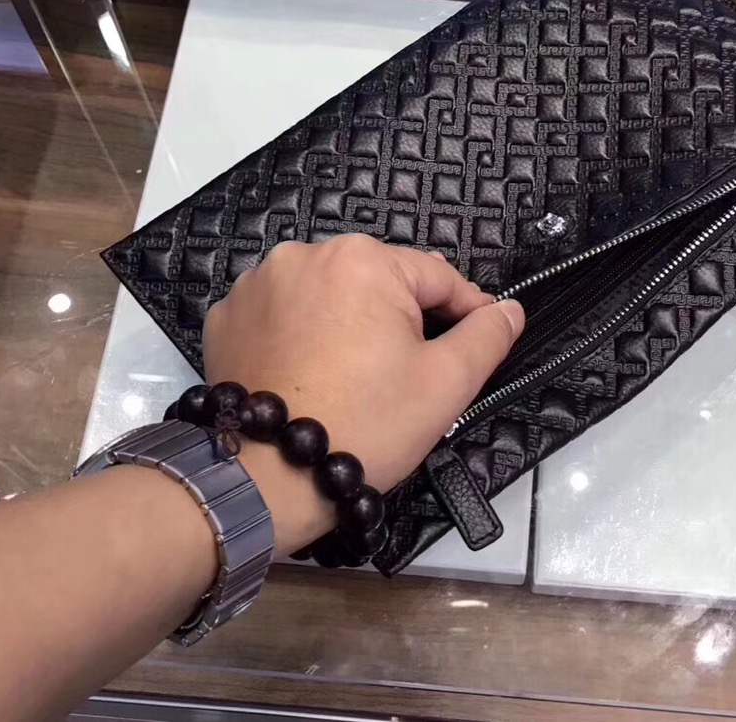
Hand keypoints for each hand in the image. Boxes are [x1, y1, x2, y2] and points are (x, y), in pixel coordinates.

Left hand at [202, 236, 524, 553]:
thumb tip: (509, 309)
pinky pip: (281, 314)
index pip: (436, 277)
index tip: (479, 341)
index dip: (466, 312)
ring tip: (357, 375)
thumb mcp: (445, 383)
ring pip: (328, 296)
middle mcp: (304, 255)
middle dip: (401, 320)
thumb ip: (486, 336)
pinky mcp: (226, 317)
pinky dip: (299, 335)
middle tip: (411, 372)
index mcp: (363, 259)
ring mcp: (257, 284)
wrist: (264, 480)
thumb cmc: (365, 425)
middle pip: (378, 284)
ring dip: (348, 323)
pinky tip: (309, 374)